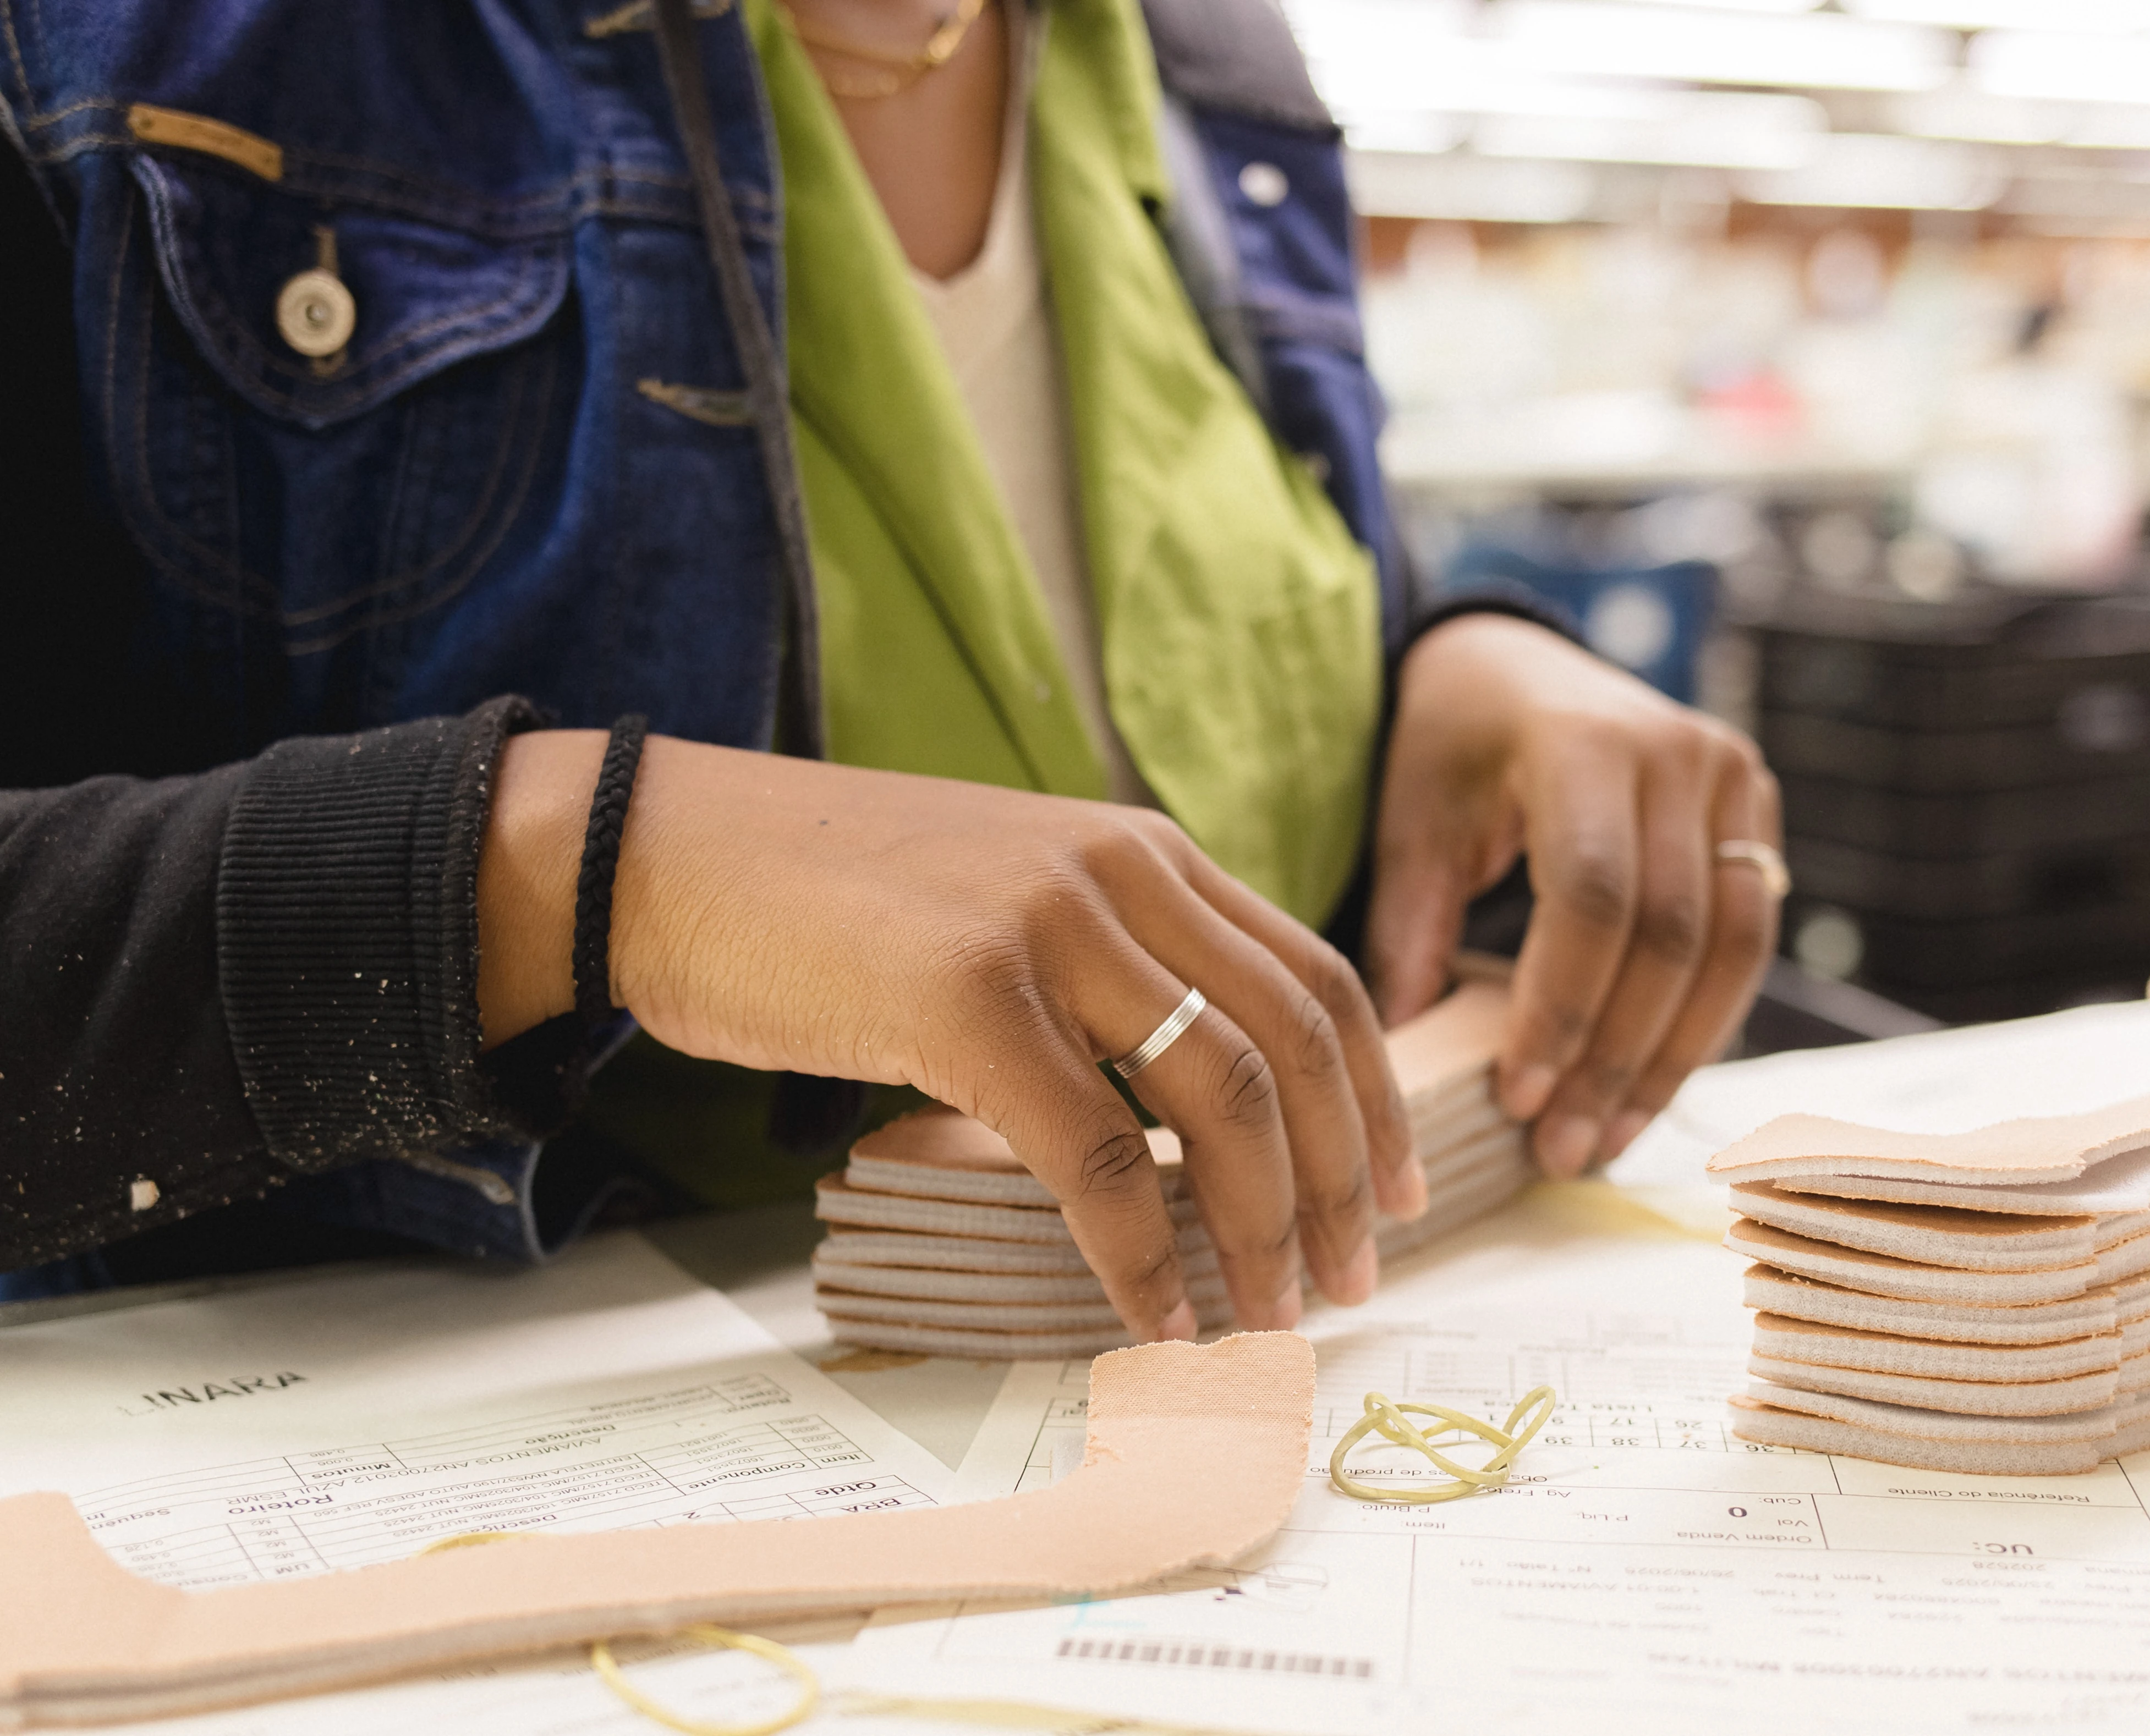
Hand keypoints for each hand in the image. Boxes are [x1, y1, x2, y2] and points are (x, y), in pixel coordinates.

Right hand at [476, 733, 1420, 1339]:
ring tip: (1271, 1314)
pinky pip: (1096, 1157)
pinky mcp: (967, 1001)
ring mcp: (1046, 930)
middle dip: (1341, 1179)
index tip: (1396, 1187)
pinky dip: (1141, 1255)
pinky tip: (1156, 1315)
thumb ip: (1112, 962)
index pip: (1315, 978)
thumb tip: (1196, 1095)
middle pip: (1295, 1046)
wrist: (667, 856)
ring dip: (1263, 1227)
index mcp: (1144, 852)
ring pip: (1220, 1102)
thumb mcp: (1012, 897)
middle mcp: (1120, 875)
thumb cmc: (832, 900)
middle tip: (1352, 1280)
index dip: (1375, 1094)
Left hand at [1367, 614, 1780, 1177]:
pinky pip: (1745, 939)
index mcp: (1582, 740)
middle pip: (1669, 934)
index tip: (1519, 1099)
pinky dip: (1700, 1022)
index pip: (1591, 896)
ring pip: (1728, 950)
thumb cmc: (1448, 749)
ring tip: (1606, 1141)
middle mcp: (1677, 751)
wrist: (1510, 666)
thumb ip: (1409, 939)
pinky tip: (1646, 1089)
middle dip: (1615, 1056)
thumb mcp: (1411, 828)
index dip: (1561, 1008)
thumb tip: (1400, 1073)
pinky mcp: (1757, 811)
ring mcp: (1732, 776)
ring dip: (1669, 1060)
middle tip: (1562, 1150)